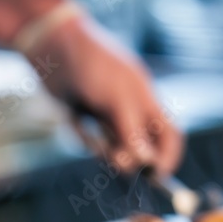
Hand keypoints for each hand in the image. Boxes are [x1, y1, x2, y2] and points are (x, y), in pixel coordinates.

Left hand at [28, 15, 183, 174]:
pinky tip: (75, 118)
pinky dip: (84, 139)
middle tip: (113, 158)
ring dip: (105, 150)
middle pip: (141, 149)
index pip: (170, 136)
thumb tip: (146, 161)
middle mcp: (130, 110)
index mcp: (148, 100)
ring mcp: (107, 116)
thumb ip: (132, 131)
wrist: (52, 44)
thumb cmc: (92, 64)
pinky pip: (89, 142)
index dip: (168, 157)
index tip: (156, 177)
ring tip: (91, 133)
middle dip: (130, 158)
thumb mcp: (117, 98)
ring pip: (113, 150)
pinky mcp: (84, 120)